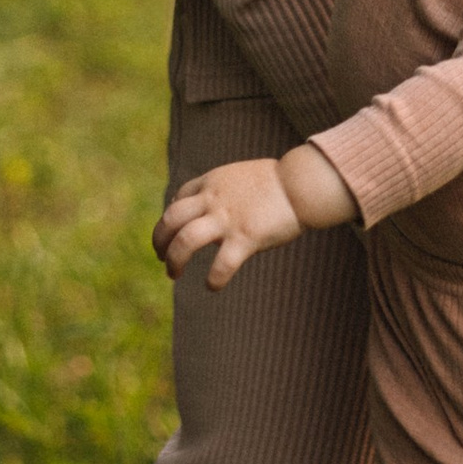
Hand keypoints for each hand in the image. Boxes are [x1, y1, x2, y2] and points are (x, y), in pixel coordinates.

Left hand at [153, 144, 356, 288]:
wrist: (302, 184)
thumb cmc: (280, 182)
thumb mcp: (243, 177)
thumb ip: (225, 191)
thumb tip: (218, 209)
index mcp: (213, 182)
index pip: (179, 198)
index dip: (170, 217)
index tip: (172, 232)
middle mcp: (214, 199)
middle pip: (171, 219)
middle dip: (160, 240)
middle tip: (160, 256)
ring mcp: (227, 218)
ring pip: (185, 240)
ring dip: (174, 260)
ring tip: (173, 274)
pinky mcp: (245, 237)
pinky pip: (221, 264)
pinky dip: (213, 279)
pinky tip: (212, 286)